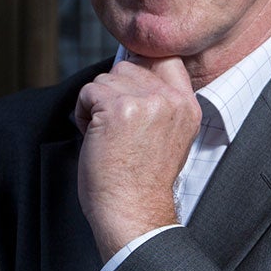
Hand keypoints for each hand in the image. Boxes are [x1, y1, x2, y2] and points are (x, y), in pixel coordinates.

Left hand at [74, 55, 199, 258]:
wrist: (134, 211)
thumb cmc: (142, 182)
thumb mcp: (170, 137)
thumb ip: (161, 104)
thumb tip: (132, 72)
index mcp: (187, 106)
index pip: (165, 59)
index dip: (140, 69)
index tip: (128, 94)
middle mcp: (170, 100)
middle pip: (128, 67)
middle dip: (113, 91)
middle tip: (115, 127)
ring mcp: (145, 102)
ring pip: (104, 79)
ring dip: (96, 104)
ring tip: (106, 135)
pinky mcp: (118, 108)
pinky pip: (87, 92)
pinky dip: (82, 113)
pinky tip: (94, 137)